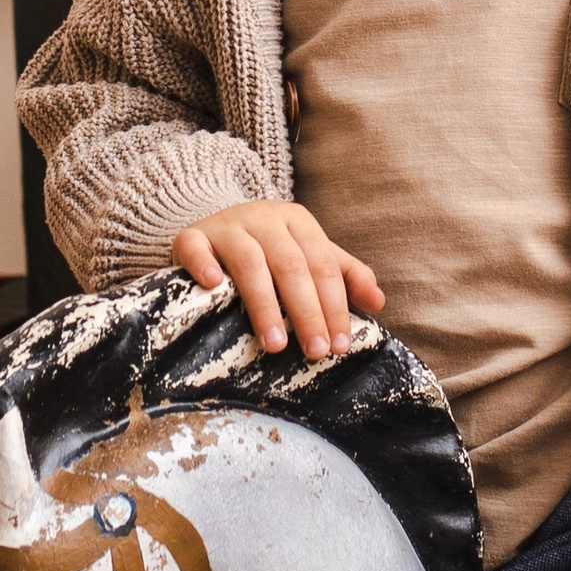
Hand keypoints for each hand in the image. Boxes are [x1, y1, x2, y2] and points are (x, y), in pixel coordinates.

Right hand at [172, 200, 383, 359]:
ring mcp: (227, 225)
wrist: (215, 226)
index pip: (323, 265)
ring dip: (264, 305)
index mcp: (298, 221)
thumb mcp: (310, 255)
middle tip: (315, 352)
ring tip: (275, 344)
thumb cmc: (270, 249)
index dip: (334, 306)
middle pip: (291, 266)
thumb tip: (378, 302)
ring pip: (249, 262)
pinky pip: (196, 248)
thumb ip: (347, 276)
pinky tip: (213, 288)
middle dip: (307, 312)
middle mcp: (264, 218)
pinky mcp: (191, 236)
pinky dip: (204, 265)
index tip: (340, 345)